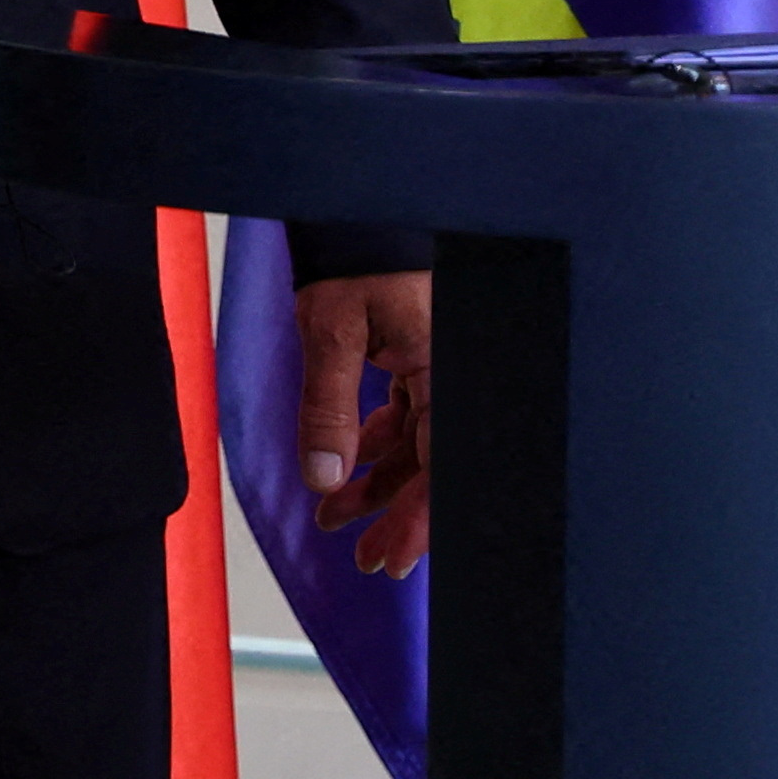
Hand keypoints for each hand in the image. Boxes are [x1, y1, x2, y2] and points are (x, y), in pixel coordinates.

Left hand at [295, 268, 431, 576]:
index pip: (442, 469)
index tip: (392, 559)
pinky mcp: (421, 370)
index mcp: (448, 377)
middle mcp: (453, 383)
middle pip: (435, 469)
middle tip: (368, 559)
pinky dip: (373, 452)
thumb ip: (328, 404)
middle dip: (398, 518)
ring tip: (334, 520)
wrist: (359, 219)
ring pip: (417, 452)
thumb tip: (324, 476)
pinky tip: (341, 478)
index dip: (419, 523)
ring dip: (378, 487)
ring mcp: (439, 377)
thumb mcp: (331, 329)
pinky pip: (405, 425)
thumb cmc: (356, 261)